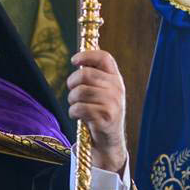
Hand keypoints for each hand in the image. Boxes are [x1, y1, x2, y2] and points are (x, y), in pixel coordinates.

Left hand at [67, 50, 126, 173]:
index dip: (87, 55)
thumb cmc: (100, 112)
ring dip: (72, 100)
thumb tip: (87, 49)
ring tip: (76, 106)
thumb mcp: (102, 90)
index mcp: (116, 79)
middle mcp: (117, 89)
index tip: (74, 60)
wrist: (108, 141)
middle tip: (72, 91)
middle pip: (85, 74)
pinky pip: (79, 108)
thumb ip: (96, 72)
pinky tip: (77, 116)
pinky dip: (73, 112)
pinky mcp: (106, 117)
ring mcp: (113, 103)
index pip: (104, 58)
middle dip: (72, 82)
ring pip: (80, 91)